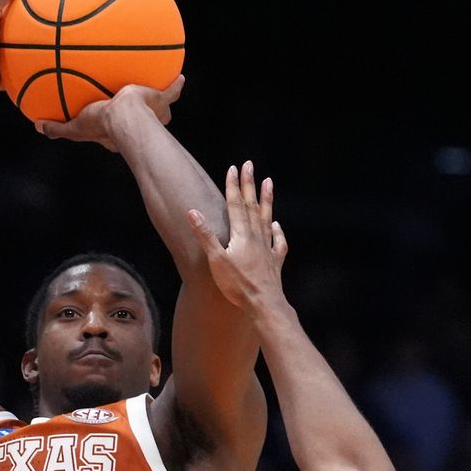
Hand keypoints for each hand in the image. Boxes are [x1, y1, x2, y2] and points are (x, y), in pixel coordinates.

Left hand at [35, 77, 185, 150]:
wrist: (127, 117)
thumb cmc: (103, 124)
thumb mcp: (75, 128)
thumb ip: (58, 129)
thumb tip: (38, 128)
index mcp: (118, 133)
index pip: (115, 131)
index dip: (112, 126)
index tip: (109, 120)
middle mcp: (139, 125)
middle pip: (140, 120)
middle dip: (140, 115)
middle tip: (134, 104)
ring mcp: (153, 115)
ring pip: (158, 110)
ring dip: (159, 102)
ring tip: (158, 90)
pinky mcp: (162, 102)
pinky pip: (171, 92)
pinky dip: (175, 85)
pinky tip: (179, 77)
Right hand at [187, 161, 287, 313]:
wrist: (265, 304)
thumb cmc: (238, 285)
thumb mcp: (216, 260)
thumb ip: (205, 235)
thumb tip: (192, 212)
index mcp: (241, 235)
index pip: (236, 204)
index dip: (233, 186)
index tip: (233, 168)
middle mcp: (256, 237)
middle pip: (252, 206)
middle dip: (249, 185)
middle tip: (250, 165)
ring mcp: (268, 249)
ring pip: (267, 218)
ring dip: (267, 200)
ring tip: (269, 183)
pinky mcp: (274, 262)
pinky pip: (277, 242)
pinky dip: (277, 231)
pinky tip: (276, 225)